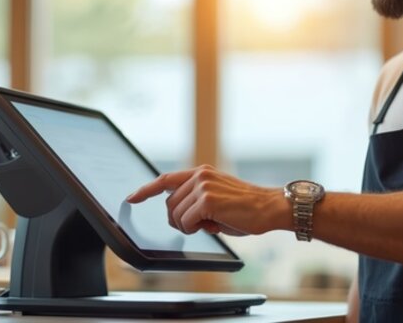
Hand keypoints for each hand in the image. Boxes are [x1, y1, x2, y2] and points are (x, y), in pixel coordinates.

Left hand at [126, 165, 289, 235]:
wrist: (270, 207)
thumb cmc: (247, 209)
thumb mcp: (218, 199)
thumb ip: (197, 201)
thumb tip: (180, 216)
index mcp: (201, 173)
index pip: (165, 179)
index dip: (146, 190)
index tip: (132, 198)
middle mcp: (199, 176)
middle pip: (169, 205)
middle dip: (179, 220)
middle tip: (200, 225)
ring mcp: (202, 187)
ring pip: (176, 215)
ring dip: (189, 226)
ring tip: (212, 223)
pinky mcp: (206, 200)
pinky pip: (186, 223)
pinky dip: (195, 229)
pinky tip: (214, 225)